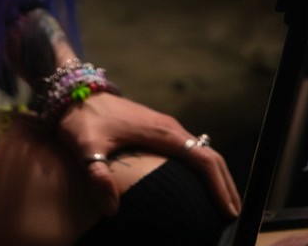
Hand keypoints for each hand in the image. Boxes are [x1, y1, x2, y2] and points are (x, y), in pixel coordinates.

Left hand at [54, 89, 239, 218]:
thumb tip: (111, 209)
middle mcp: (169, 129)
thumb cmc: (81, 119)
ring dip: (216, 176)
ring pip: (201, 152)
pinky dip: (202, 169)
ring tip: (223, 205)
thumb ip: (97, 176)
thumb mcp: (85, 147)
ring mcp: (164, 128)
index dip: (219, 185)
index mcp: (161, 132)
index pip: (203, 159)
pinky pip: (189, 151)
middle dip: (225, 184)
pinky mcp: (157, 131)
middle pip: (210, 156)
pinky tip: (198, 188)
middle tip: (234, 215)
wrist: (73, 91)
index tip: (229, 210)